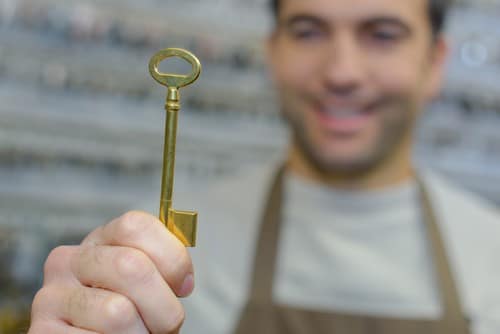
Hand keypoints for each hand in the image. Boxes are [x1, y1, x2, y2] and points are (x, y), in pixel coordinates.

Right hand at [28, 211, 193, 333]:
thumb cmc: (137, 313)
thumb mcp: (151, 281)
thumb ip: (164, 265)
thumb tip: (181, 275)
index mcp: (101, 239)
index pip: (136, 226)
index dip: (171, 257)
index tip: (183, 286)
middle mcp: (69, 260)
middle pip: (131, 265)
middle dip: (163, 303)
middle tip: (166, 321)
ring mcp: (51, 296)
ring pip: (118, 311)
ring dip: (142, 332)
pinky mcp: (43, 332)